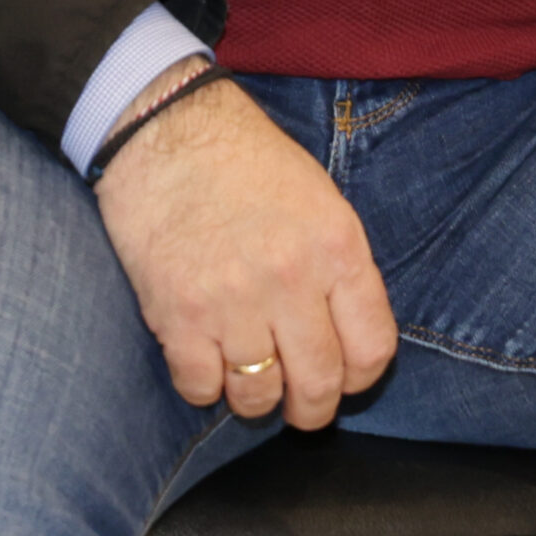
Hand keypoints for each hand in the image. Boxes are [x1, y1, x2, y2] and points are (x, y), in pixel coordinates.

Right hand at [94, 66, 397, 428]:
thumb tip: (347, 333)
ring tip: (246, 375)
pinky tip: (202, 357)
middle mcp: (291, 278)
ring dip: (254, 398)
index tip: (344, 377)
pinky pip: (200, 388)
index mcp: (335, 245)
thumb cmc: (242, 158)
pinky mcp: (178, 314)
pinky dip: (202, 385)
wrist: (163, 129)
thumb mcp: (317, 197)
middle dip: (310, 407)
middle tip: (297, 402)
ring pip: (258, 397)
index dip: (360, 377)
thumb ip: (337, 265)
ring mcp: (233, 300)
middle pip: (319, 385)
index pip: (372, 348)